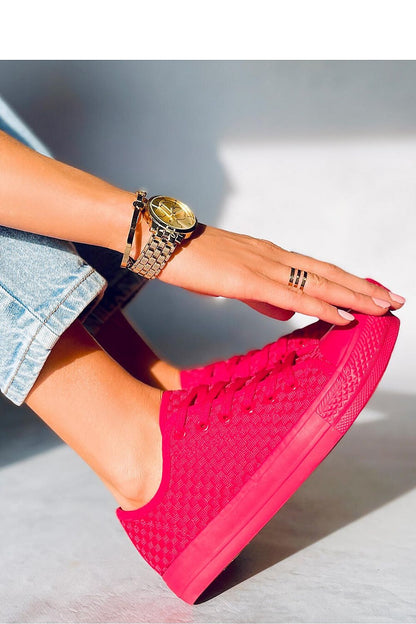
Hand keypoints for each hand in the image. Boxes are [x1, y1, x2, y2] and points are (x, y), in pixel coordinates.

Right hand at [156, 224, 404, 324]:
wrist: (160, 240)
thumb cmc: (190, 259)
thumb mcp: (234, 279)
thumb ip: (263, 295)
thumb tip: (287, 310)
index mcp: (269, 256)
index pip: (318, 270)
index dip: (347, 281)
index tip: (372, 292)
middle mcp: (273, 256)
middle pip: (329, 273)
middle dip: (365, 288)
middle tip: (396, 299)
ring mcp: (263, 265)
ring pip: (320, 282)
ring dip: (355, 295)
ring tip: (384, 306)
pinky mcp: (249, 278)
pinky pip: (295, 295)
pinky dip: (324, 306)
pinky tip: (345, 316)